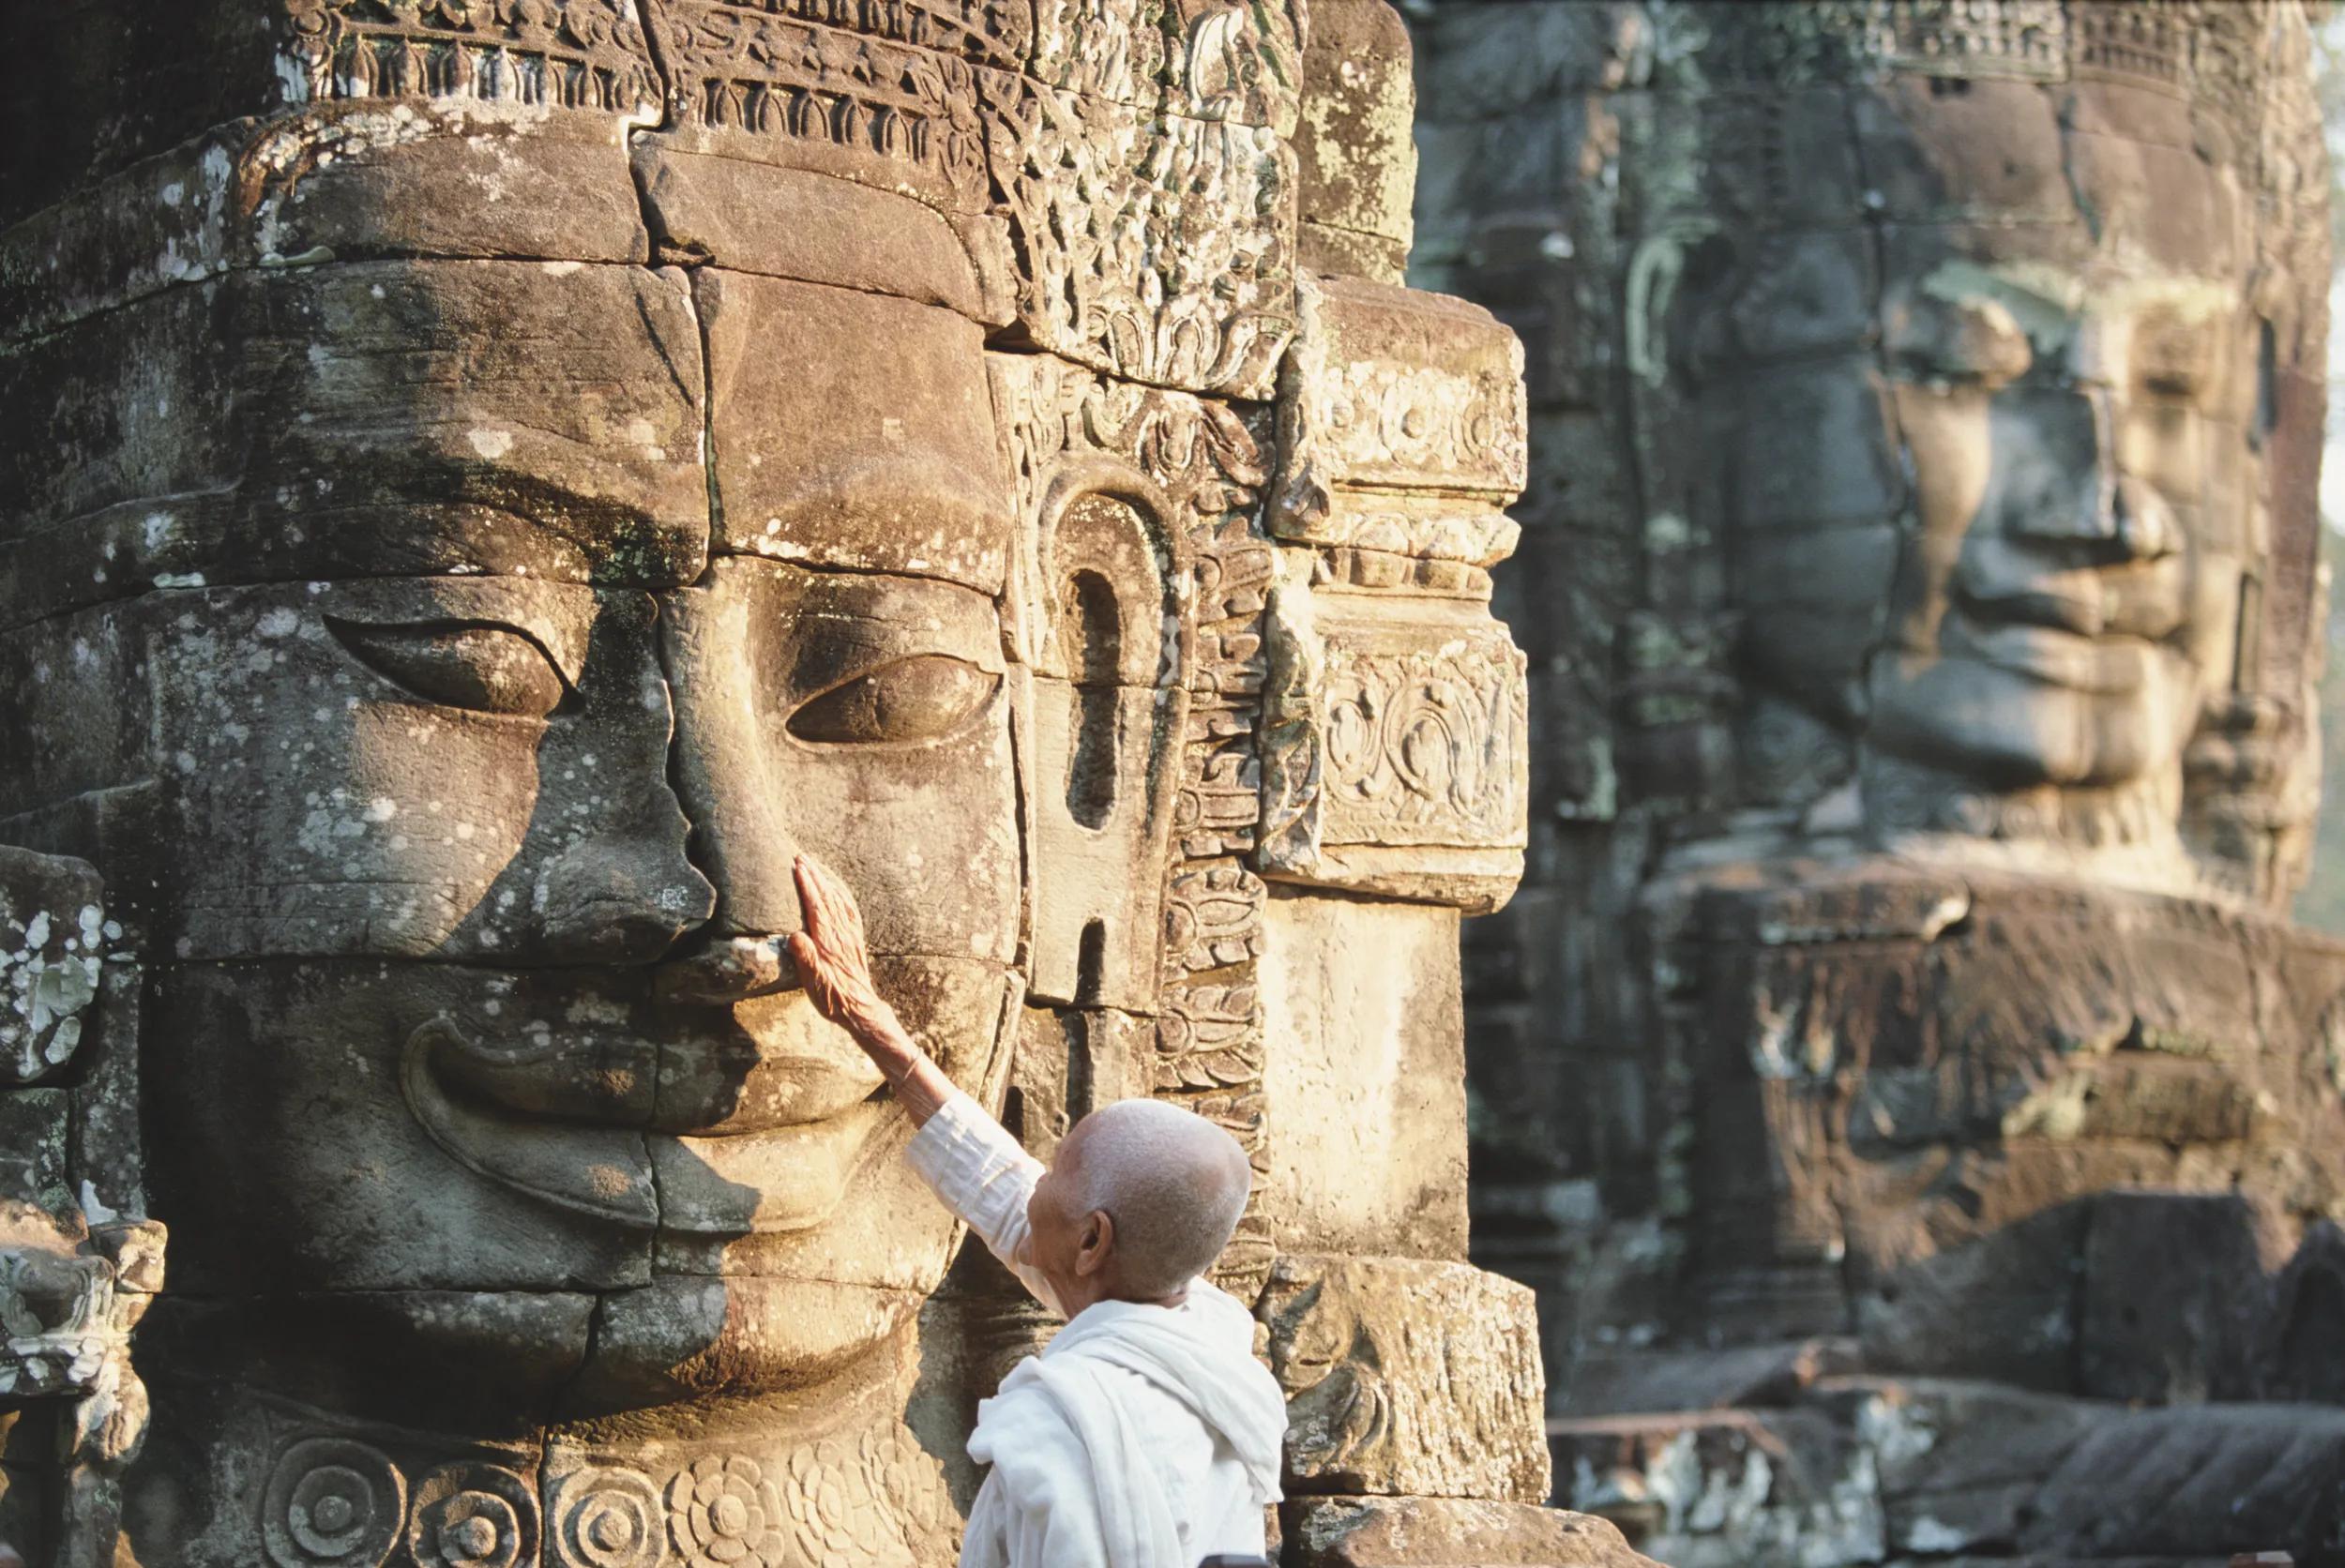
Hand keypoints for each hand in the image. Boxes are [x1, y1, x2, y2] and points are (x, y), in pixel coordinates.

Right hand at [786, 854, 906, 1050]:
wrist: (860, 1008)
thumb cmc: (833, 997)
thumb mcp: (814, 982)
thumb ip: (805, 958)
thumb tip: (794, 935)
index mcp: (828, 941)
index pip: (816, 906)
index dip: (807, 885)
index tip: (798, 866)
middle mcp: (841, 933)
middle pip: (827, 897)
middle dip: (814, 875)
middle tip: (801, 856)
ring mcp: (850, 935)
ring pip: (838, 899)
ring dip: (826, 880)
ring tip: (814, 865)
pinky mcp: (855, 939)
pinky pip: (849, 909)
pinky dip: (841, 894)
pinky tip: (836, 888)